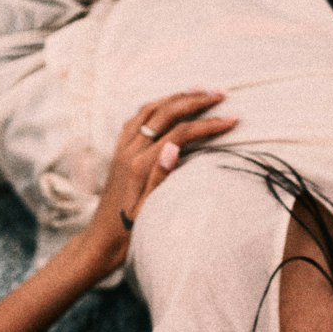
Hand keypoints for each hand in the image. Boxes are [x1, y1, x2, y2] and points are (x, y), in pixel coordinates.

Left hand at [88, 90, 237, 264]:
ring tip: (198, 90)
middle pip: (165, 113)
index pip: (180, 133)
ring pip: (149, 110)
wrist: (101, 241)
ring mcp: (121, 148)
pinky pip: (137, 118)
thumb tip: (174, 147)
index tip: (231, 120)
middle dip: (194, 100)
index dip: (207, 124)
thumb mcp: (148, 211)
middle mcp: (129, 151)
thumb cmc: (128, 233)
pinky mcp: (118, 151)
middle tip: (220, 94)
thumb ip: (160, 178)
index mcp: (140, 165)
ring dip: (175, 97)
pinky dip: (156, 106)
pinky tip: (168, 105)